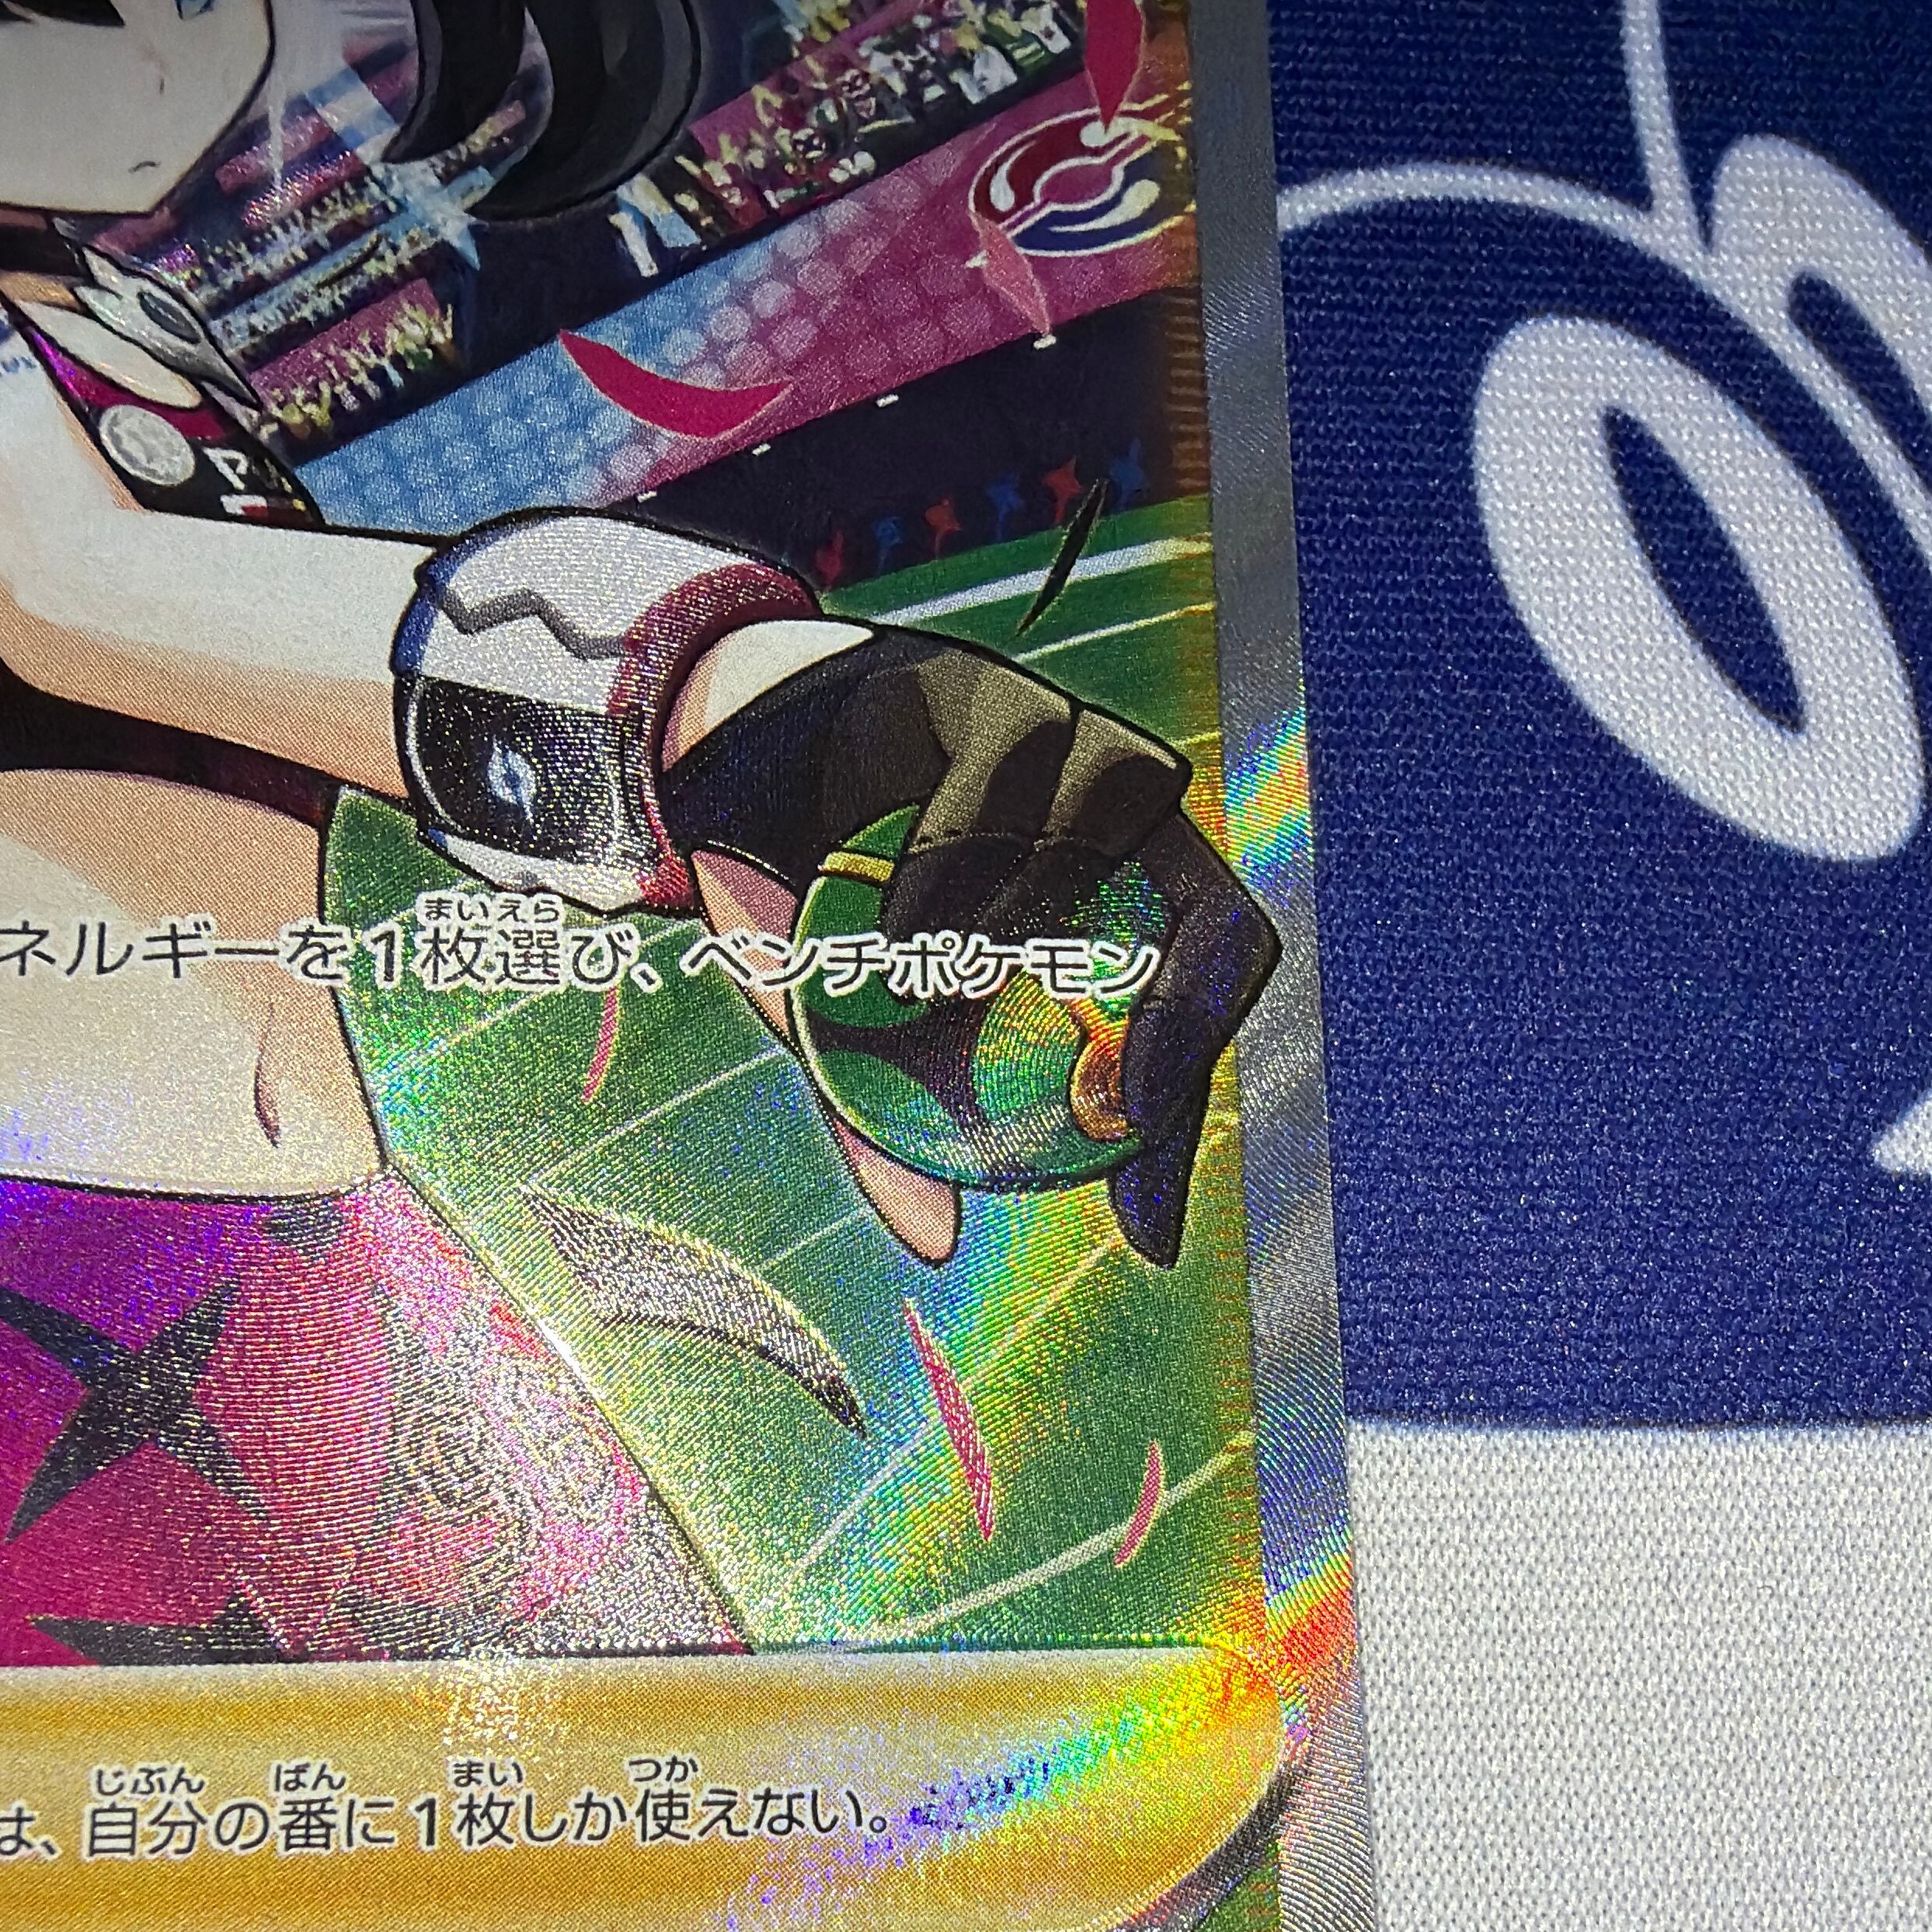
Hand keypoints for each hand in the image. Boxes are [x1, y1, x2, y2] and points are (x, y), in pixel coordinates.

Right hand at [659, 632, 1279, 1261]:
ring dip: (1046, 917)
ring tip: (936, 991)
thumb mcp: (853, 1038)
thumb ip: (894, 1129)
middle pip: (1220, 912)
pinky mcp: (993, 688)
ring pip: (1121, 817)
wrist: (712, 777)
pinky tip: (899, 929)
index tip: (1146, 1224)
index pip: (1207, 995)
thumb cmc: (818, 913)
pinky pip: (1014, 763)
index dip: (1193, 1104)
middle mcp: (1120, 831)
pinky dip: (962, 856)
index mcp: (1117, 912)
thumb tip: (933, 1242)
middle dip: (1184, 1019)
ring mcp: (1065, 748)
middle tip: (1116, 1107)